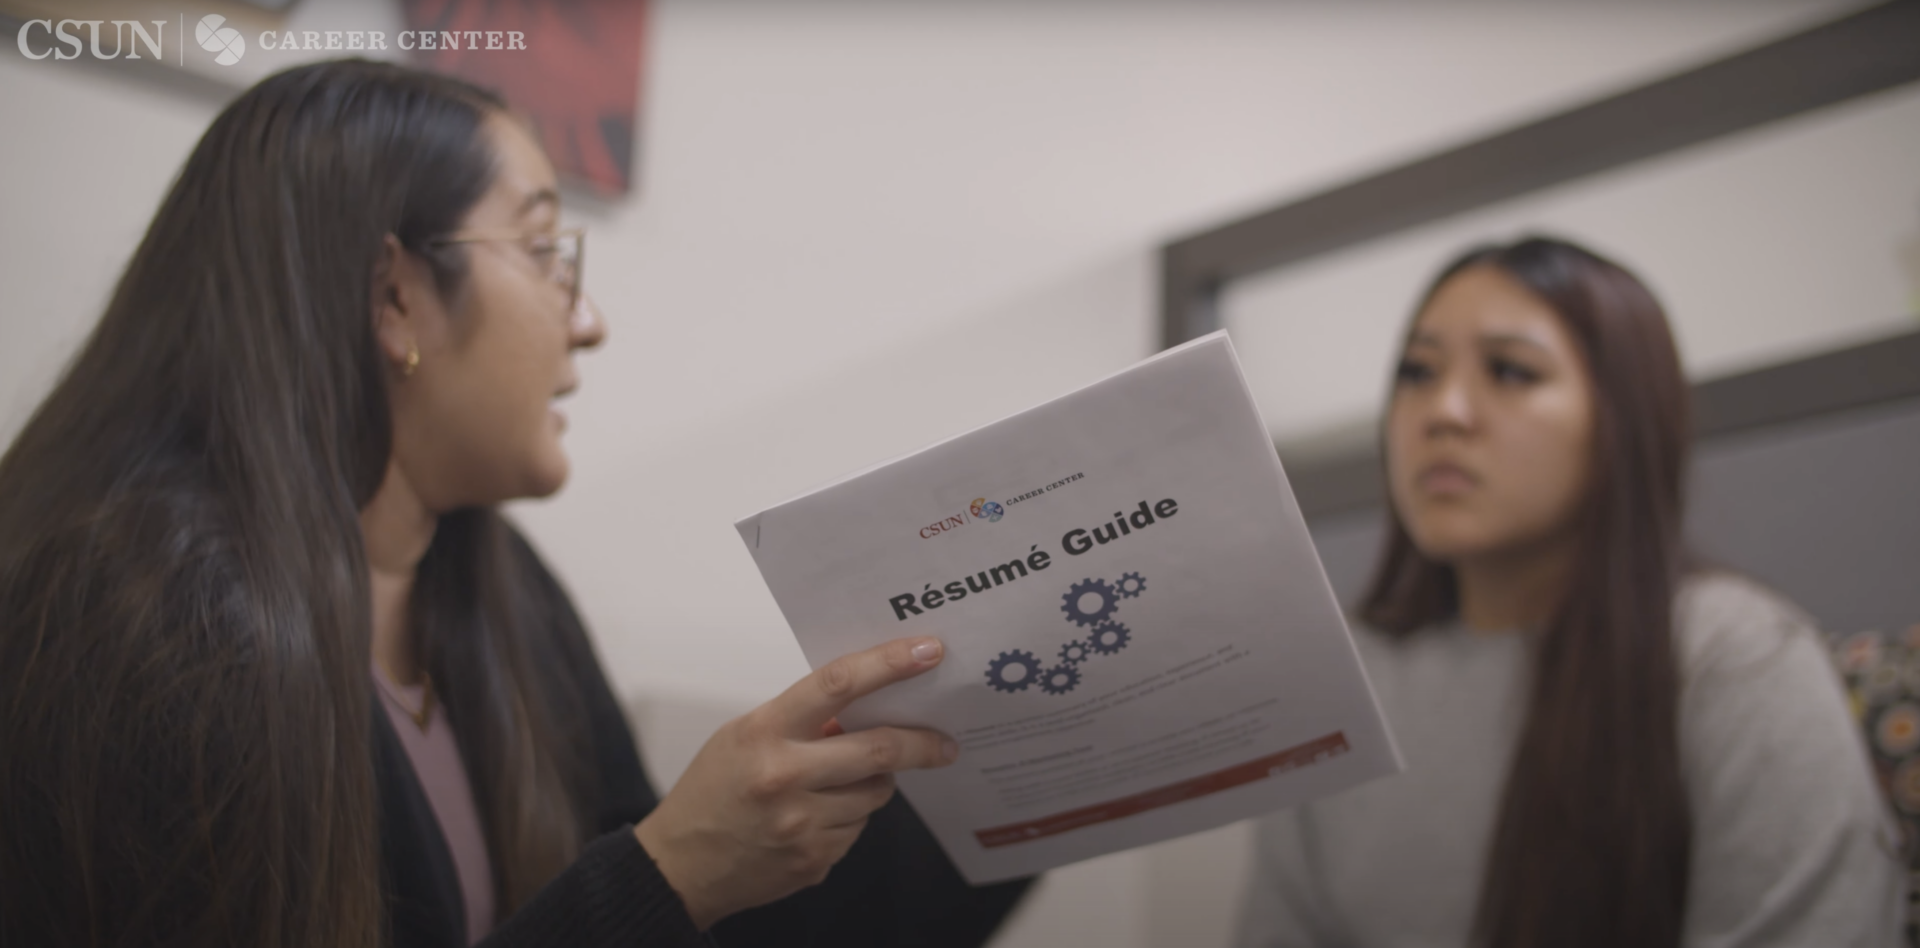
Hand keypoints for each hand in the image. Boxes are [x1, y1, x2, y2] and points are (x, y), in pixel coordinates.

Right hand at [634, 636, 958, 929]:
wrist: (679, 867)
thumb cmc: (710, 793)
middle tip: (944, 743)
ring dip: (873, 783)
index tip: (927, 650)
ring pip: (875, 793)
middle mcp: (784, 776)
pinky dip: (848, 818)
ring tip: (838, 784)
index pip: (837, 684)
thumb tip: (864, 709)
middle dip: (921, 744)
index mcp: (763, 732)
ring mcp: (801, 823)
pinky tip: (814, 819)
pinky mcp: (814, 859)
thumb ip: (799, 721)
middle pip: (878, 749)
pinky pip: (857, 829)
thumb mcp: (743, 737)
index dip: (888, 663)